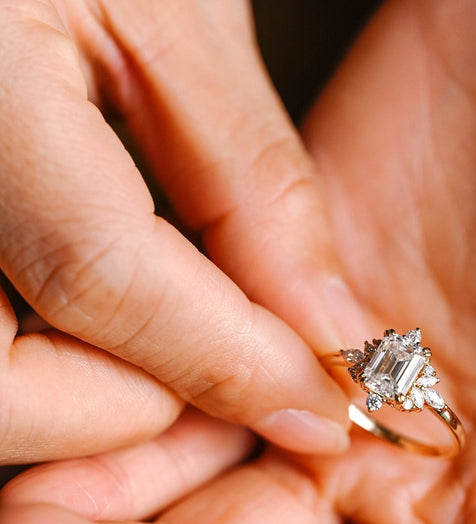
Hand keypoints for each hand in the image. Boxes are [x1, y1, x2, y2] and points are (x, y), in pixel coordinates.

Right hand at [0, 0, 354, 460]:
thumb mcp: (176, 20)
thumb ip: (254, 184)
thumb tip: (320, 325)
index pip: (103, 276)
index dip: (230, 362)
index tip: (318, 404)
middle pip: (9, 392)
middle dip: (133, 409)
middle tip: (218, 364)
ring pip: (0, 395)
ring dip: (93, 399)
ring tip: (172, 334)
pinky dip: (60, 362)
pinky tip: (114, 313)